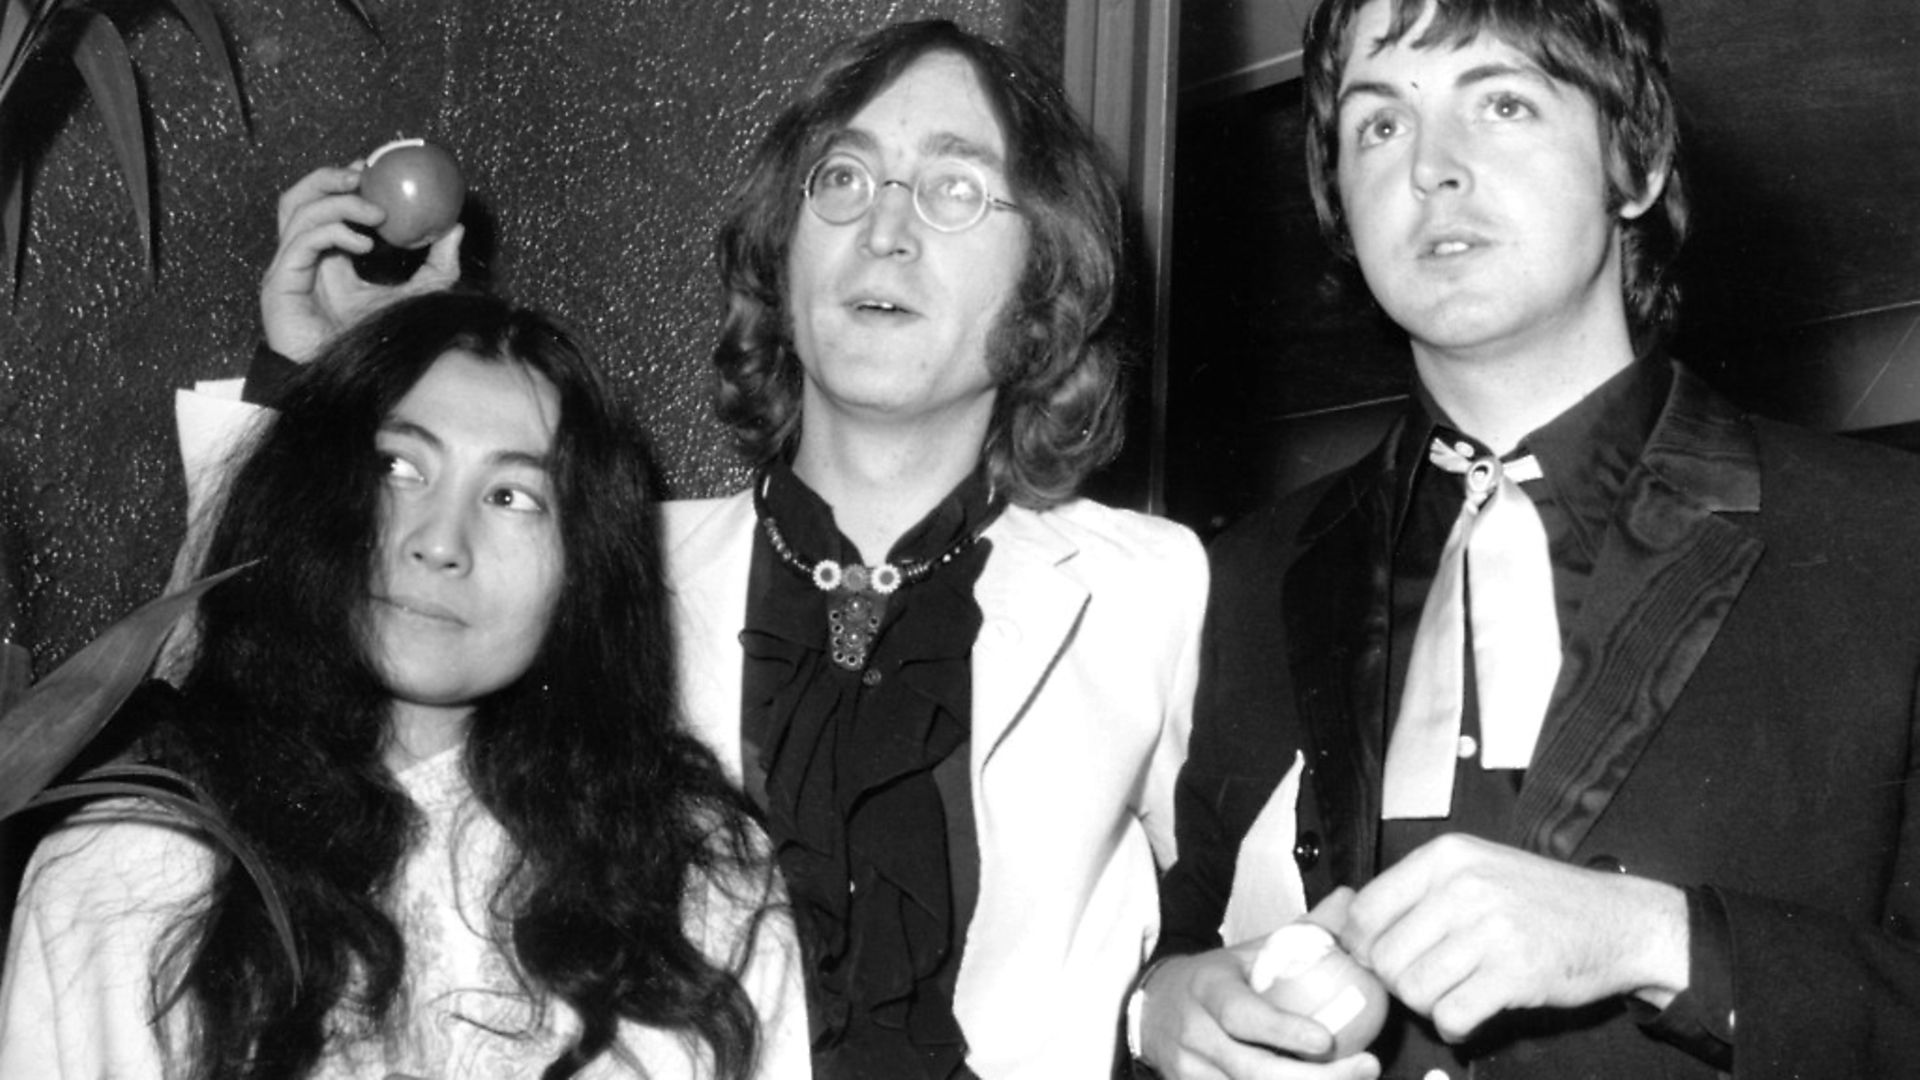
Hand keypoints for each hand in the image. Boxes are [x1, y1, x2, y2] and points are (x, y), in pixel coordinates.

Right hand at [260, 163, 463, 362]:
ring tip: (377, 213)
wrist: (352, 382)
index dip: (341, 180)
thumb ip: (438, 265)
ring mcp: (286, 269)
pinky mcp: (279, 284)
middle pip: (299, 197)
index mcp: (324, 255)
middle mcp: (300, 257)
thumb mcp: (418, 295)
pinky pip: (302, 242)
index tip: (373, 168)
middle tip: (364, 174)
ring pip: (298, 211)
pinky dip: (333, 232)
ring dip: (338, 202)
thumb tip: (455, 227)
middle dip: (329, 177)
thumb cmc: (377, 342)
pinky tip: (365, 244)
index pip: (322, 203)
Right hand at [1138, 938, 1381, 1079]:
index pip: (1241, 1015)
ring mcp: (1190, 1071)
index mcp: (1208, 989)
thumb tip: (1351, 899)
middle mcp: (1195, 1033)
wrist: (1155, 1007)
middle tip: (1367, 1067)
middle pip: (1252, 1069)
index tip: (1326, 1039)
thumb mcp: (1252, 952)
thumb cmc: (1219, 980)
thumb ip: (1303, 932)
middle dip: (1314, 1078)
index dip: (1282, 1030)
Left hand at [1339, 833, 1688, 1042]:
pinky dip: (1454, 1025)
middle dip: (1398, 982)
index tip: (1377, 961)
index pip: (1366, 910)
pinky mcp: (1515, 973)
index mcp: (1446, 857)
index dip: (1363, 946)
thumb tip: (1351, 928)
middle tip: (1426, 983)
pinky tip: (1470, 1013)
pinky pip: (1452, 1015)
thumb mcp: (1476, 869)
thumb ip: (1418, 892)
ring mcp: (1490, 929)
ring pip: (1413, 989)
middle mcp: (1463, 887)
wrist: (1620, 920)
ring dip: (1427, 1004)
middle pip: (1385, 957)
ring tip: (1453, 993)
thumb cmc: (1543, 900)